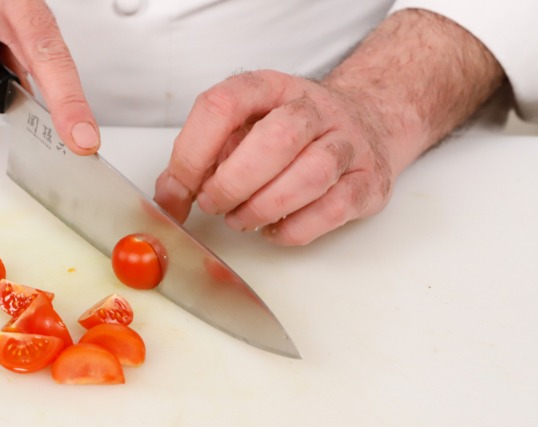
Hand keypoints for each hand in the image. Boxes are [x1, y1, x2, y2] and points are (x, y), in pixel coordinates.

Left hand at [153, 9, 504, 246]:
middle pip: (277, 138)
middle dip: (234, 183)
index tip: (177, 190)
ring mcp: (348, 143)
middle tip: (212, 206)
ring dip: (264, 207)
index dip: (193, 152)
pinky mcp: (369, 181)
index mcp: (270, 87)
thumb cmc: (292, 132)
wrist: (367, 121)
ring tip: (241, 219)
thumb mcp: (242, 127)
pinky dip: (294, 228)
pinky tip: (273, 228)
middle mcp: (313, 108)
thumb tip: (168, 196)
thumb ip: (201, 157)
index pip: (224, 105)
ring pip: (312, 174)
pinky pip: (334, 209)